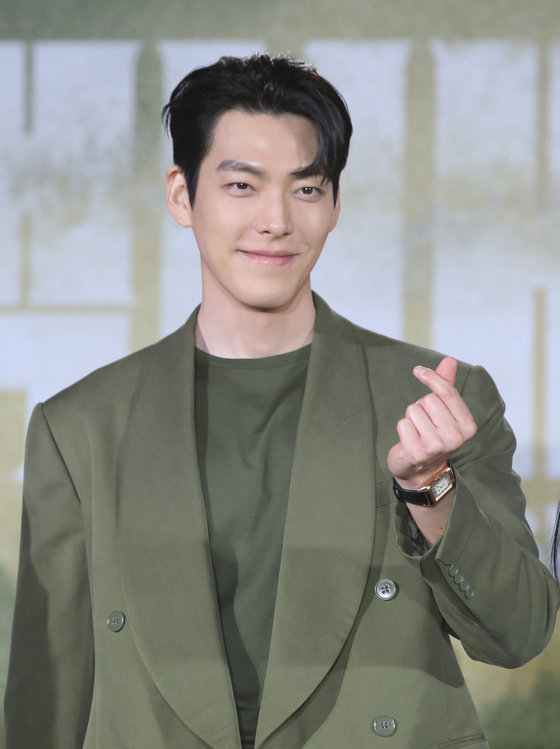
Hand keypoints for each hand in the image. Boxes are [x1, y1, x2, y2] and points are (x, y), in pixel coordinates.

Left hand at [387, 357, 476, 489]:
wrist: (422, 471)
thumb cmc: (434, 436)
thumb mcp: (445, 412)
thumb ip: (447, 386)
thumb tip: (449, 360)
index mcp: (468, 426)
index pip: (448, 391)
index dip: (431, 377)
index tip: (418, 370)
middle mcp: (455, 437)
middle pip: (428, 400)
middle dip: (421, 407)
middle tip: (425, 424)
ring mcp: (436, 446)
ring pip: (413, 410)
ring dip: (411, 419)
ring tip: (418, 433)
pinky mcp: (416, 452)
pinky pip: (402, 423)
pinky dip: (402, 429)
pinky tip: (409, 442)